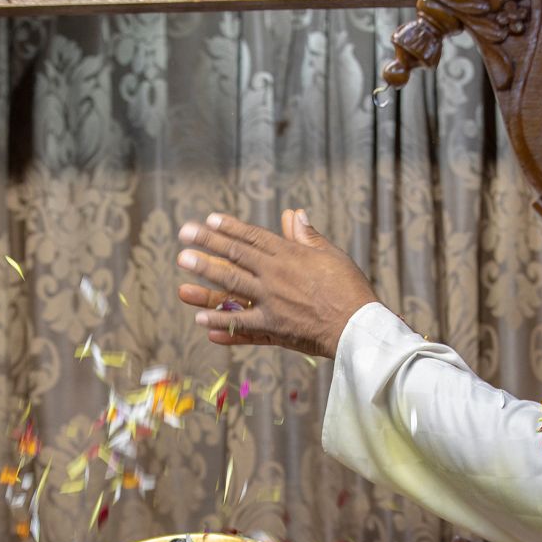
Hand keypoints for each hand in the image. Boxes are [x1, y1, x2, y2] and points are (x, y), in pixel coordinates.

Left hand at [176, 209, 378, 358]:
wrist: (357, 325)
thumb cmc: (349, 288)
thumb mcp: (331, 255)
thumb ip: (307, 236)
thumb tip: (293, 213)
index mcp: (289, 255)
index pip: (253, 237)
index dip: (230, 227)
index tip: (209, 220)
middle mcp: (275, 275)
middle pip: (236, 255)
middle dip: (208, 243)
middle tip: (184, 233)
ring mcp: (271, 301)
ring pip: (232, 285)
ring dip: (205, 274)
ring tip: (183, 264)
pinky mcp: (273, 327)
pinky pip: (241, 325)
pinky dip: (221, 322)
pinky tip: (200, 319)